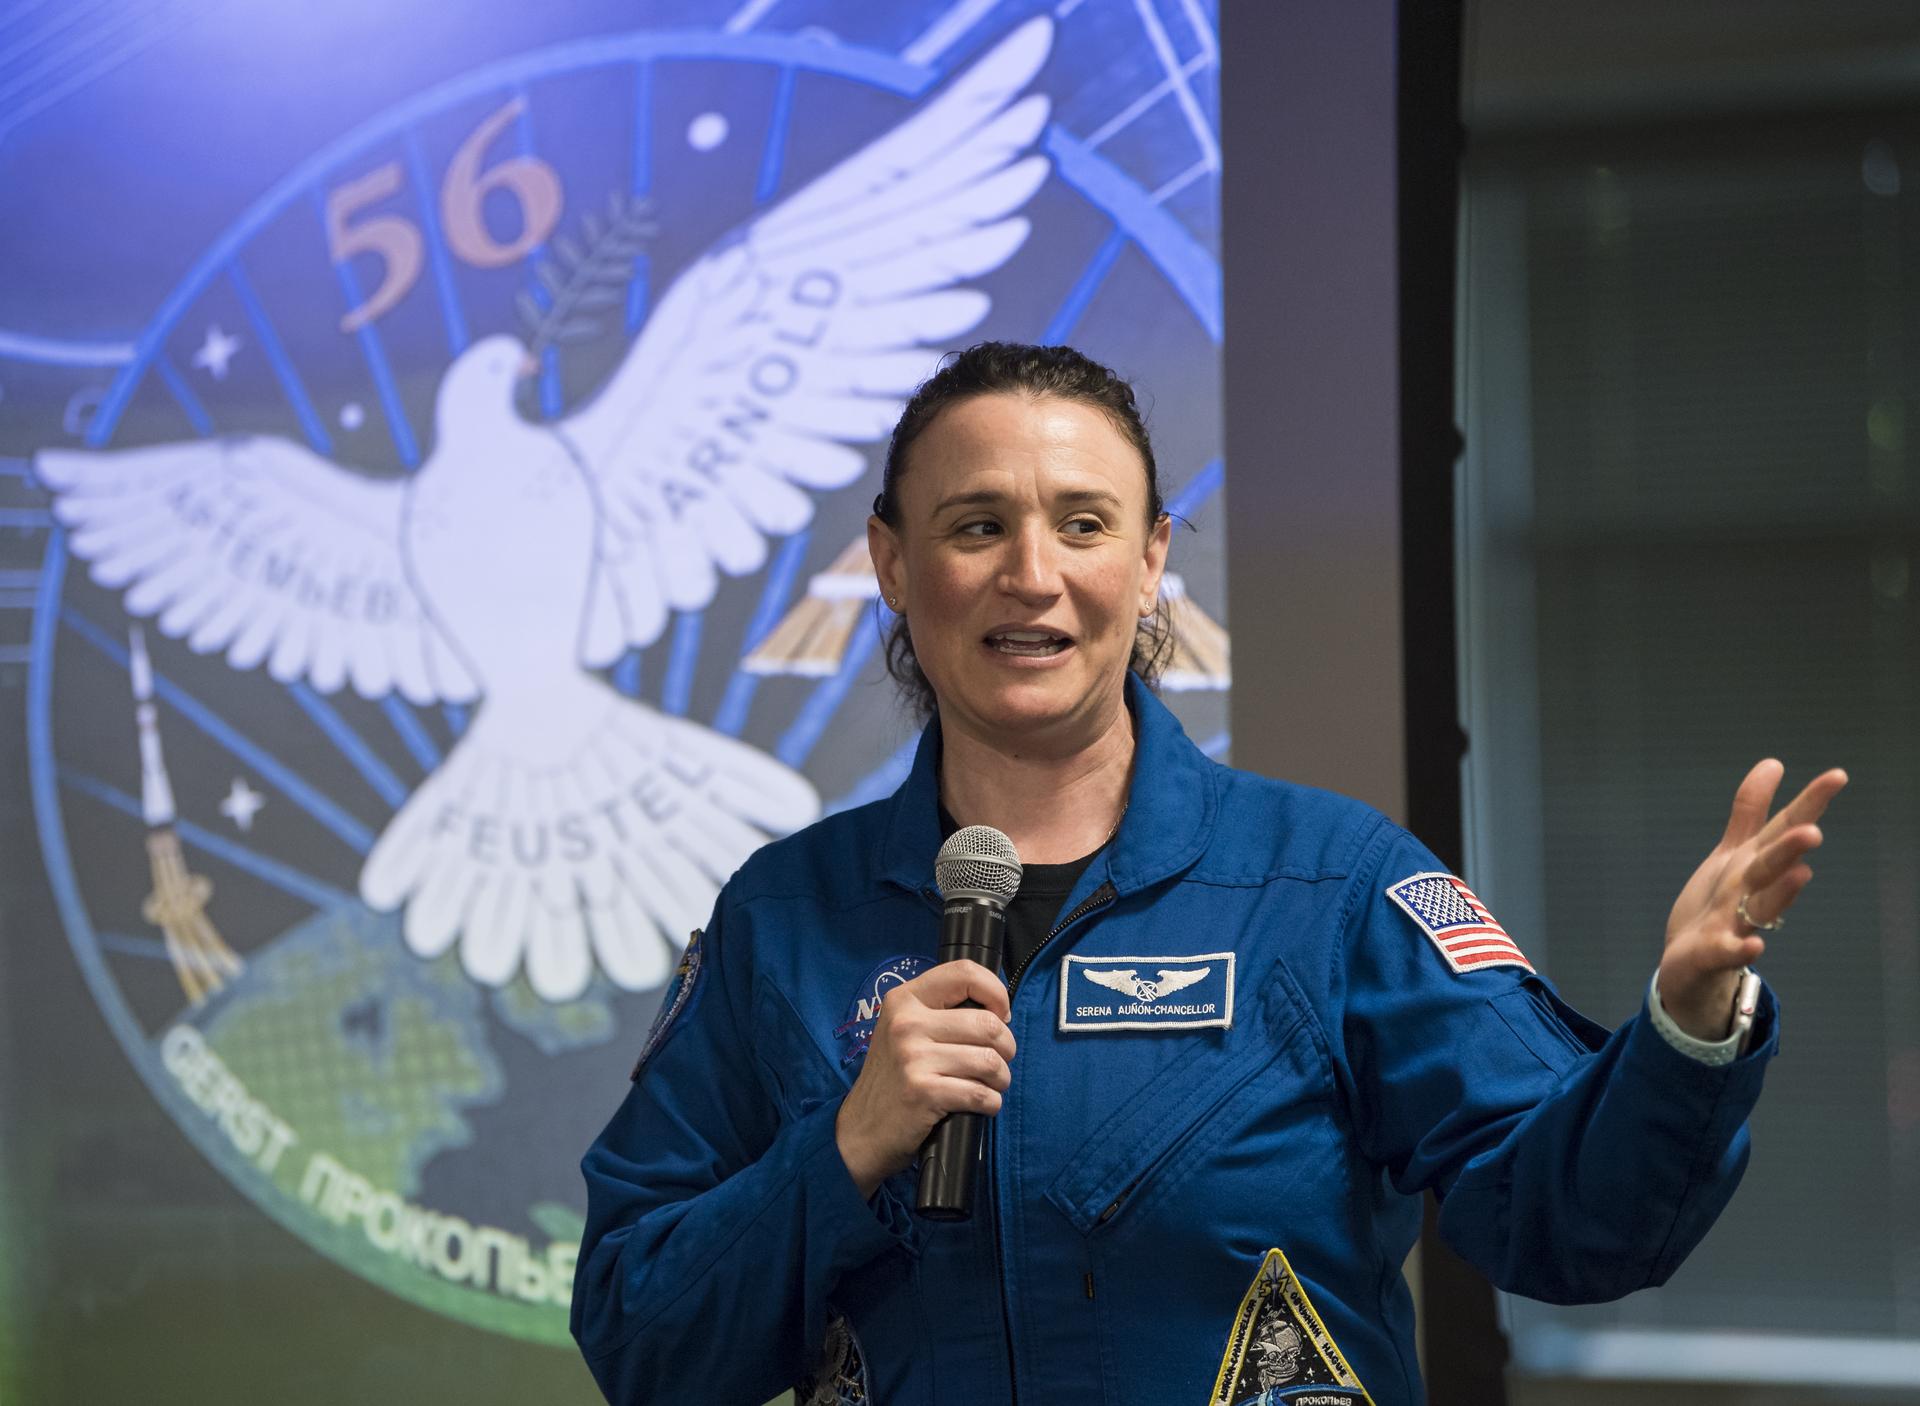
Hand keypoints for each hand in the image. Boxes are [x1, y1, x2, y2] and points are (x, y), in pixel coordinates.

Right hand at [835, 960, 1015, 1199]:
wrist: (860, 1130)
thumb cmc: (893, 1079)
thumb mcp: (904, 1032)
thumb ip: (941, 1012)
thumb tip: (998, 1012)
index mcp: (904, 1000)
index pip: (964, 972)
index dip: (996, 992)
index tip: (1000, 1016)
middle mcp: (907, 1023)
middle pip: (988, 1023)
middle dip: (1005, 1048)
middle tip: (995, 1062)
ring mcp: (913, 1058)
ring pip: (990, 1061)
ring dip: (1000, 1079)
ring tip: (988, 1085)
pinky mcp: (923, 1092)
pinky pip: (982, 1094)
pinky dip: (991, 1103)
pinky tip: (979, 1105)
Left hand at [1659, 760, 1847, 1039]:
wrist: (1692, 965)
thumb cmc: (1717, 904)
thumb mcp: (1732, 854)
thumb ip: (1750, 812)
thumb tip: (1774, 763)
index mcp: (1754, 864)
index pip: (1784, 829)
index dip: (1809, 803)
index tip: (1838, 775)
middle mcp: (1752, 891)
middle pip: (1773, 866)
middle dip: (1791, 849)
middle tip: (1814, 830)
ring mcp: (1736, 924)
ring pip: (1762, 906)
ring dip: (1782, 892)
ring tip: (1801, 872)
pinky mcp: (1714, 954)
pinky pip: (1729, 953)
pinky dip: (1741, 951)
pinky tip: (1754, 947)